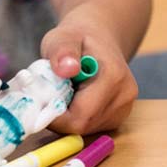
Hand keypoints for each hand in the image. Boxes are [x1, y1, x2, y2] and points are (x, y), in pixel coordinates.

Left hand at [40, 19, 137, 135]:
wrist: (100, 36)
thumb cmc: (78, 37)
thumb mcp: (63, 37)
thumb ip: (63, 51)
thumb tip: (67, 69)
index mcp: (113, 77)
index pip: (80, 116)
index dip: (55, 115)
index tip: (42, 98)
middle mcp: (125, 96)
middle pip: (83, 126)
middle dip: (61, 116)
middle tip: (52, 92)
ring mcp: (124, 108)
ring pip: (86, 130)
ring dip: (68, 117)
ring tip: (66, 91)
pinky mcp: (119, 116)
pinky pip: (91, 128)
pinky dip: (77, 118)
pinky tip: (77, 98)